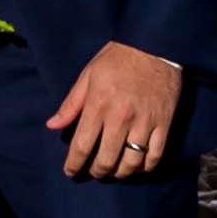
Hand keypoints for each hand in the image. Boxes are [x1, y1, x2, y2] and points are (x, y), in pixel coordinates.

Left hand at [45, 42, 181, 178]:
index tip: (70, 172)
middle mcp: (121, 118)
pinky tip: (137, 166)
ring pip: (131, 163)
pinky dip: (145, 167)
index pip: (82, 146)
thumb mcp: (88, 75)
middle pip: (106, 160)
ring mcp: (144, 122)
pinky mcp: (164, 123)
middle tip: (93, 172)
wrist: (155, 44)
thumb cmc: (117, 58)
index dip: (74, 164)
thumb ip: (71, 104)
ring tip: (114, 171)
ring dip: (120, 173)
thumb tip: (52, 125)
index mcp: (99, 105)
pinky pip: (155, 155)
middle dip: (97, 172)